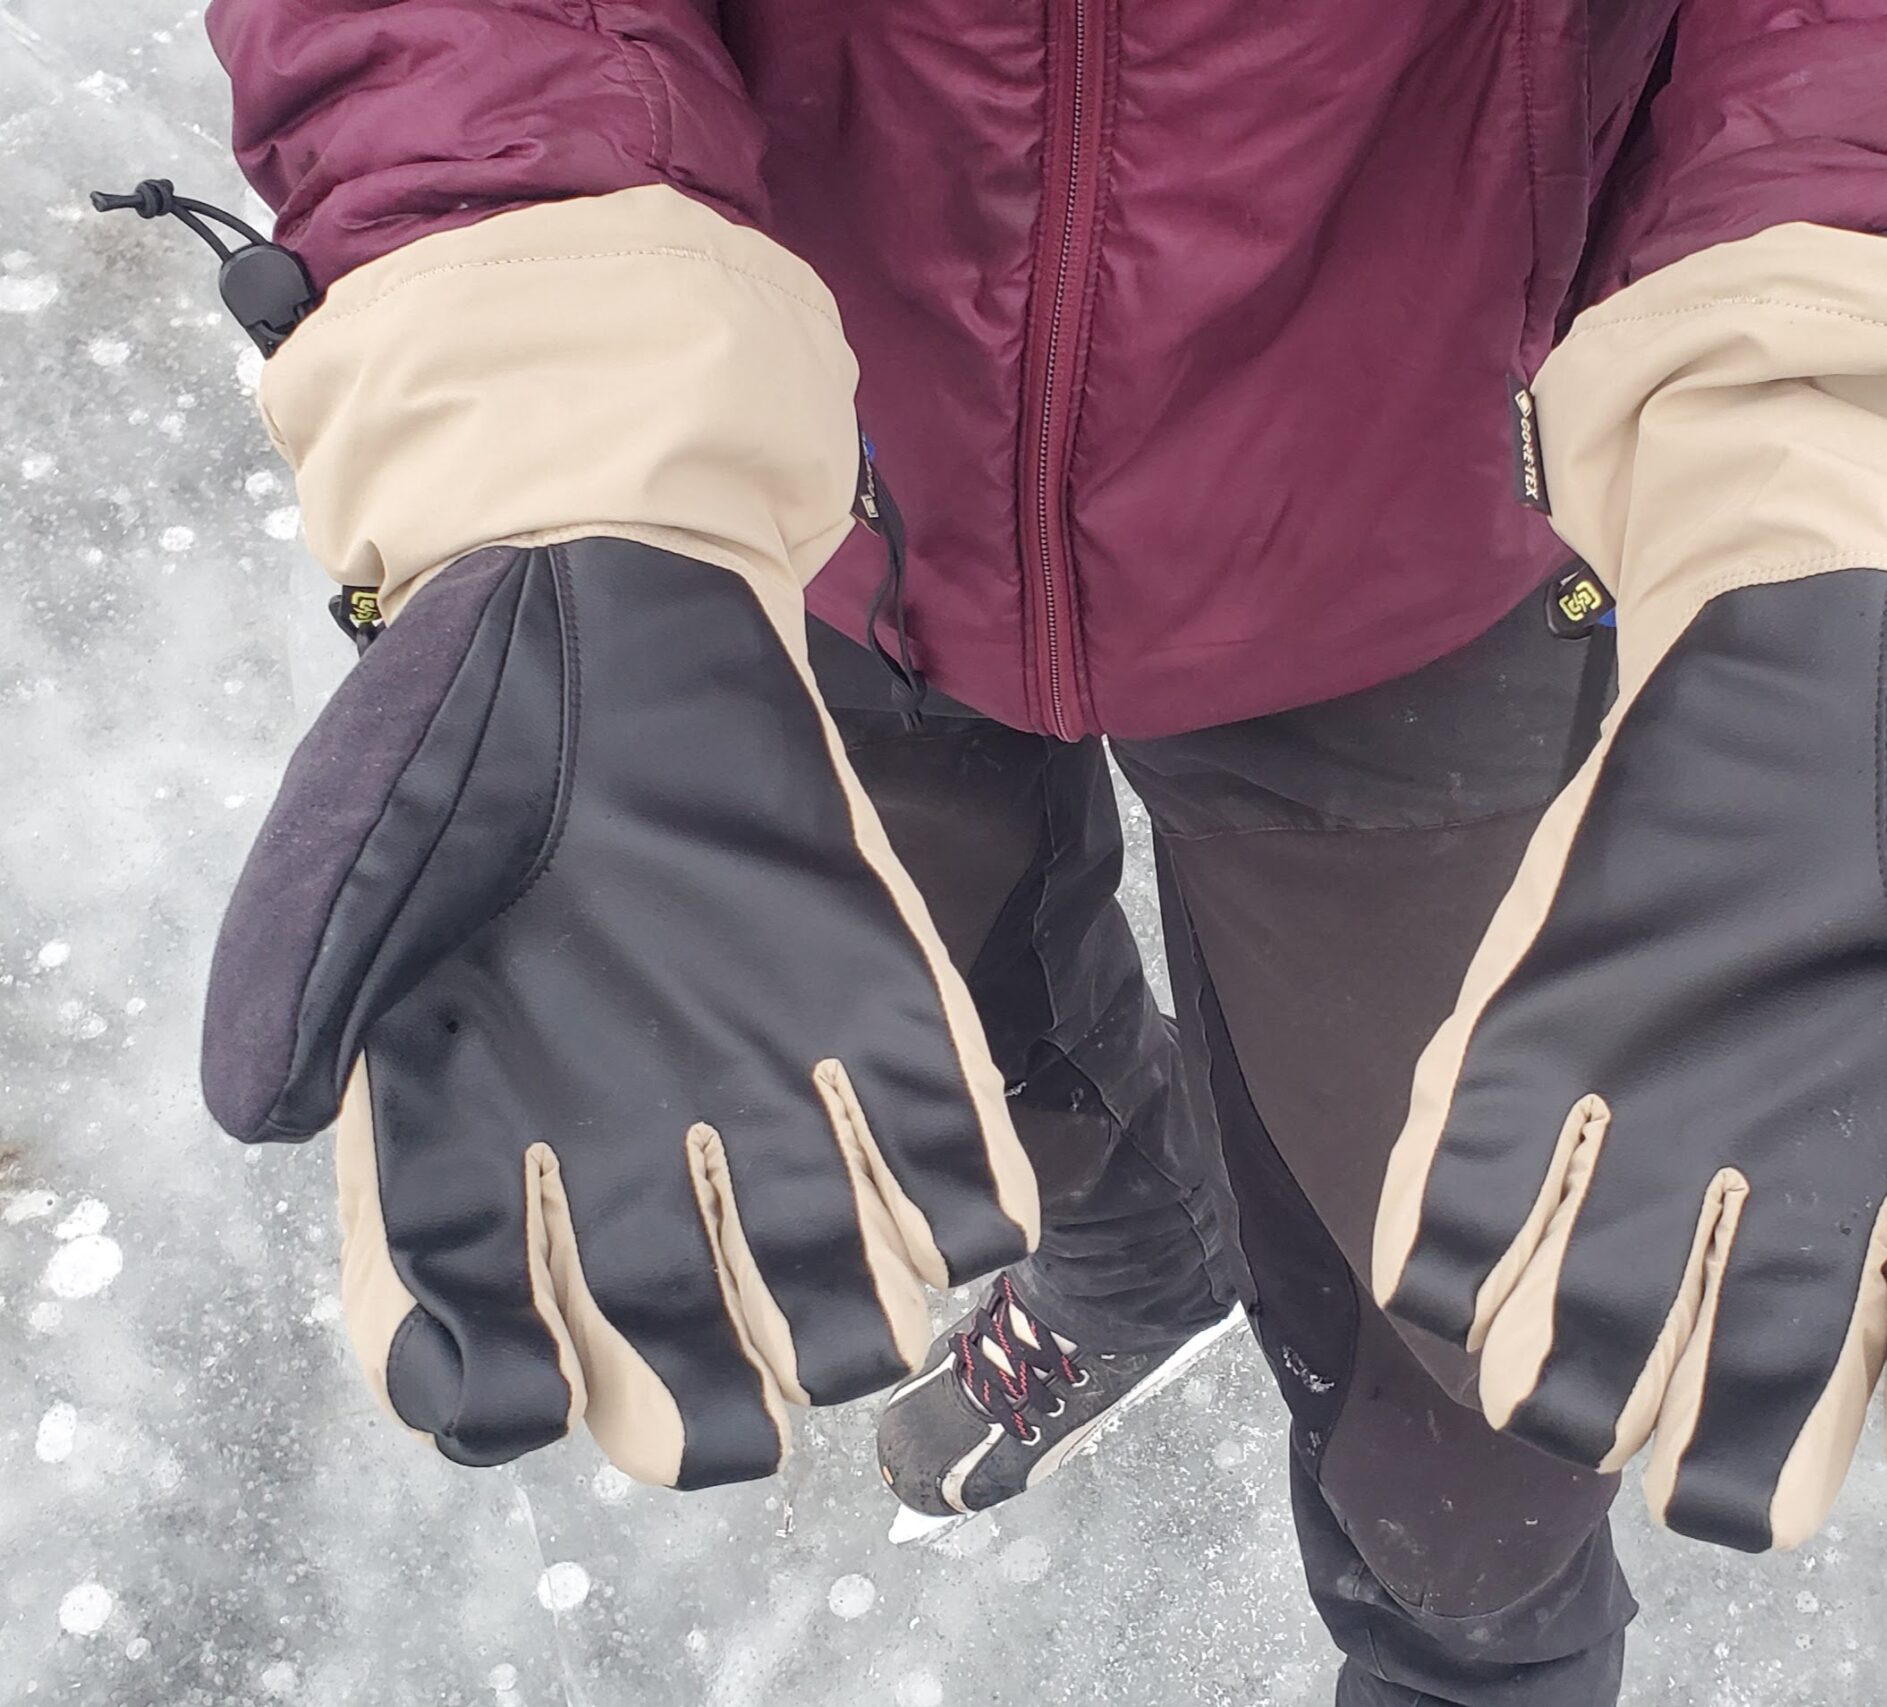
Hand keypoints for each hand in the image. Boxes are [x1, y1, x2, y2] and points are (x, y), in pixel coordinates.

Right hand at [203, 539, 1035, 1486]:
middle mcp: (624, 1146)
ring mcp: (760, 1084)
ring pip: (829, 1270)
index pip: (479, 1340)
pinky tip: (978, 1232)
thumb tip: (273, 1131)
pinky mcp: (874, 1009)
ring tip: (869, 1335)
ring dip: (858, 1331)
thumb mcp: (340, 875)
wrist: (593, 606)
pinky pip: (945, 1139)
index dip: (495, 1399)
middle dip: (720, 1413)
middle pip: (683, 1344)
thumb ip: (299, 1011)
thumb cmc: (453, 746)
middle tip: (737, 1425)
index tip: (510, 1393)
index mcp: (479, 1146)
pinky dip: (973, 1202)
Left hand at [1376, 568, 1886, 1549]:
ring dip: (1567, 1387)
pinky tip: (1449, 1287)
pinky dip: (1447, 1245)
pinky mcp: (1551, 1034)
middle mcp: (1802, 1175)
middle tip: (1711, 1477)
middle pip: (1757, 1385)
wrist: (1845, 628)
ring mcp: (1664, 1114)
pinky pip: (1471, 1171)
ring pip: (1596, 1310)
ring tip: (1564, 1403)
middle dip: (1727, 1467)